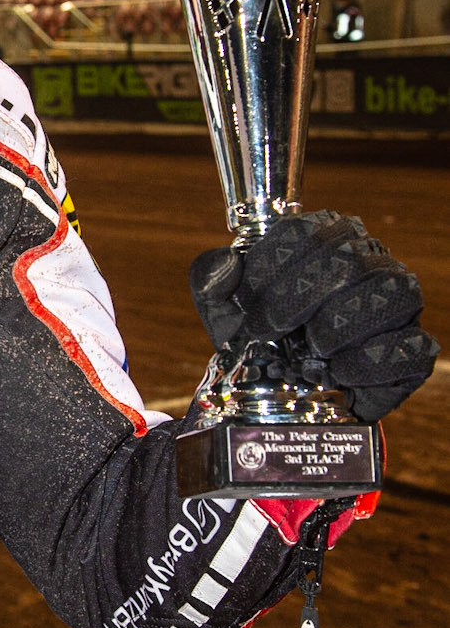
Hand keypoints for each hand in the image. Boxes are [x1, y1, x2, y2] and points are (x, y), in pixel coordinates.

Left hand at [189, 209, 437, 421]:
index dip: (268, 269)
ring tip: (310, 351)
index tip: (250, 306)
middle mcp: (370, 260)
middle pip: (345, 259)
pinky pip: (411, 347)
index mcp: (324, 236)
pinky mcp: (415, 350)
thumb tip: (227, 264)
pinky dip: (368, 363)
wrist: (285, 396)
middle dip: (294, 301)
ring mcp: (398, 304)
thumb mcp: (224, 307)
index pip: (303, 231)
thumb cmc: (262, 337)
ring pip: (390, 292)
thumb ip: (212, 277)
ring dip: (336, 327)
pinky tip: (339, 373)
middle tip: (269, 333)